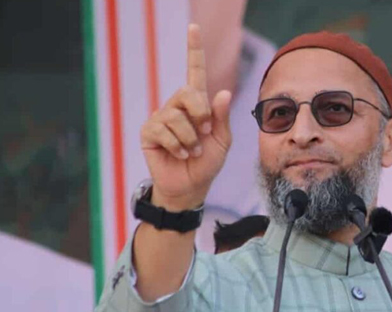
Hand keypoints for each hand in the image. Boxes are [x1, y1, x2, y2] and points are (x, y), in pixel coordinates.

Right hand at [140, 23, 231, 210]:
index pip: (194, 72)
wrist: (191, 186)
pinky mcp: (149, 132)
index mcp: (197, 105)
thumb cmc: (207, 162)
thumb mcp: (222, 141)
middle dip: (201, 115)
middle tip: (205, 134)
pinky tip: (179, 154)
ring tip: (192, 151)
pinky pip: (163, 130)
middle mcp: (177, 106)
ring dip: (190, 138)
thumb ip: (221, 118)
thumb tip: (223, 92)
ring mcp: (161, 118)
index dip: (194, 50)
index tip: (194, 27)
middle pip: (187, 92)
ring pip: (175, 116)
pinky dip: (176, 145)